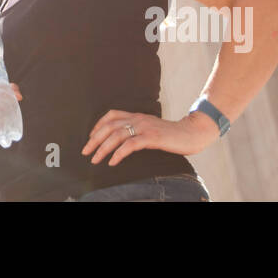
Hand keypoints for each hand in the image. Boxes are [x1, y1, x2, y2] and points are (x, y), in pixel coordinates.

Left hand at [81, 109, 217, 165]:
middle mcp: (138, 118)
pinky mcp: (152, 137)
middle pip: (109, 126)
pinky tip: (113, 162)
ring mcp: (145, 127)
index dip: (98, 125)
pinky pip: (130, 145)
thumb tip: (123, 141)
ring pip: (117, 135)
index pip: (111, 115)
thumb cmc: (171, 135)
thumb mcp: (151, 129)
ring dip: (103, 148)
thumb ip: (138, 130)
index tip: (90, 137)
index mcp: (137, 115)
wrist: (191, 133)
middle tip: (85, 152)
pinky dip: (118, 153)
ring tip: (95, 159)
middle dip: (94, 139)